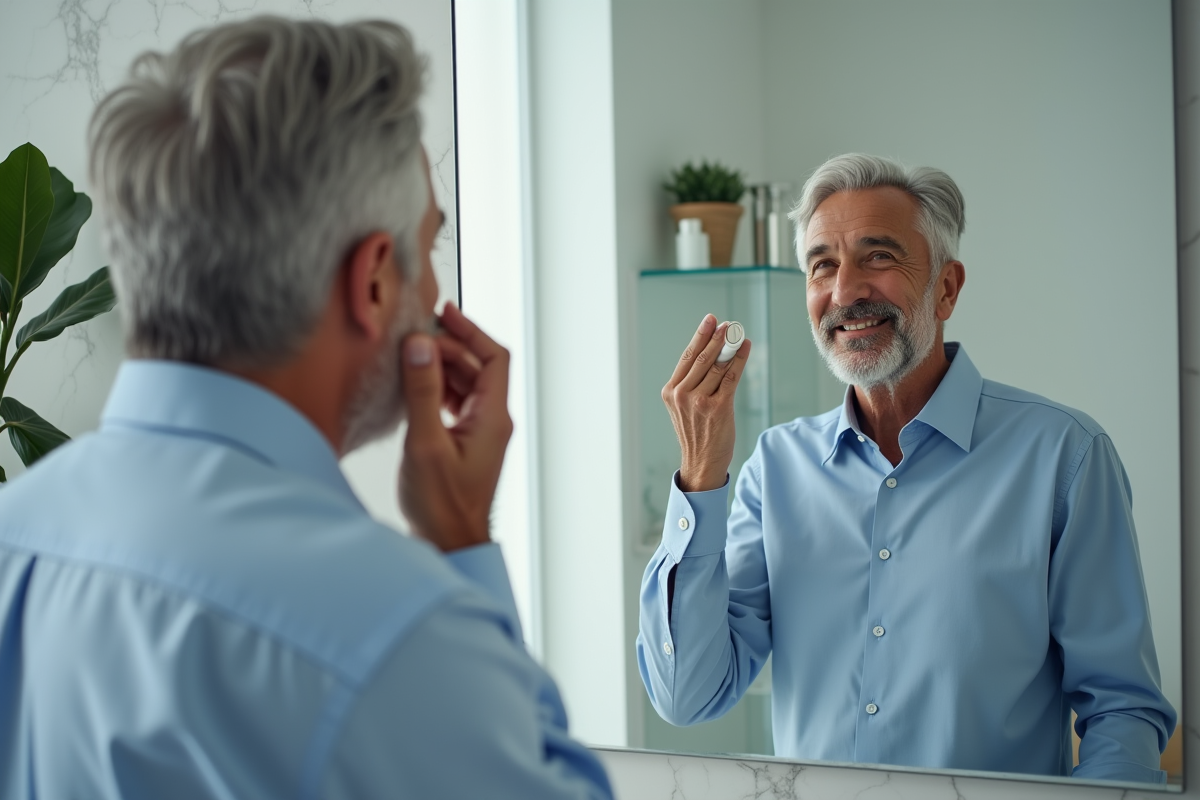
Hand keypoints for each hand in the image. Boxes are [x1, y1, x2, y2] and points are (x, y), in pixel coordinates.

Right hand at [399, 302, 512, 551]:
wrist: (450, 545)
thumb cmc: (442, 505)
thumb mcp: (425, 444)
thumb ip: (422, 392)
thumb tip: (420, 346)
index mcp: (493, 418)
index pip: (494, 357)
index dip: (470, 331)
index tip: (443, 313)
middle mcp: (493, 422)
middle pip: (478, 367)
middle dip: (449, 347)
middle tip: (414, 339)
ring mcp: (481, 434)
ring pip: (467, 385)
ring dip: (442, 367)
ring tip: (412, 358)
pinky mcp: (466, 444)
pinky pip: (457, 403)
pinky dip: (438, 389)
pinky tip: (415, 388)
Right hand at [661, 314, 750, 491]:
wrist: (701, 463)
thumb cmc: (696, 433)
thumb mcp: (684, 406)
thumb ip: (692, 383)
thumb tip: (713, 353)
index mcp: (671, 391)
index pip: (687, 357)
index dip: (700, 336)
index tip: (710, 320)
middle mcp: (682, 395)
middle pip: (702, 358)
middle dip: (717, 337)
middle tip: (728, 323)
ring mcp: (699, 402)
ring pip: (718, 366)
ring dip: (731, 347)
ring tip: (739, 334)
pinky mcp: (718, 408)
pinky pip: (731, 378)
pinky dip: (740, 360)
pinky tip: (746, 349)